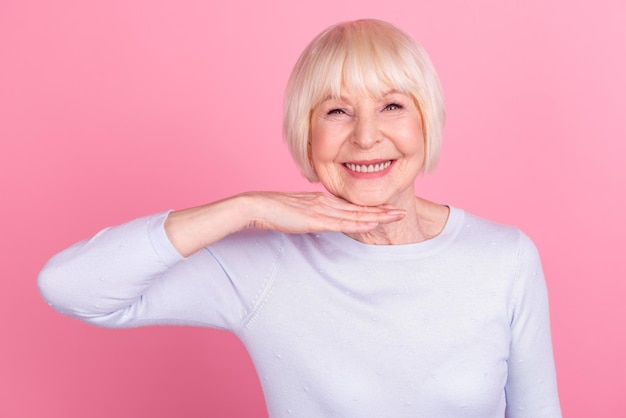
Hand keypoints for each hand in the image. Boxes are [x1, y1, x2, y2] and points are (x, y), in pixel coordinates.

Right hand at [243, 191, 405, 233]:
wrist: (258, 206)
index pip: (352, 205)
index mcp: (322, 200)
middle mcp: (326, 202)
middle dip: (383, 210)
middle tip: (403, 211)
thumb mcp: (298, 212)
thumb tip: (320, 223)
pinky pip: (344, 222)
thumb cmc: (274, 210)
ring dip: (379, 216)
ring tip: (397, 216)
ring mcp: (323, 210)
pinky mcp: (316, 219)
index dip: (371, 208)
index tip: (387, 210)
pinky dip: (361, 222)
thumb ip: (311, 217)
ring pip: (356, 214)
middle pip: (359, 208)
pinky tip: (374, 223)